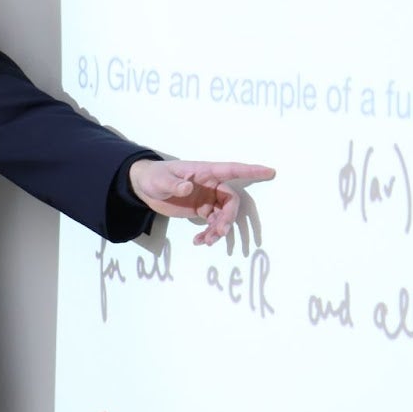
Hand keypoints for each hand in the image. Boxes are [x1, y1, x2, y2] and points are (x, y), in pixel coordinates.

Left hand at [129, 159, 275, 246]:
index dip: (251, 171)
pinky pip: (212, 223)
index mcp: (204, 172)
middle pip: (230, 201)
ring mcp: (207, 198)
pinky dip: (209, 233)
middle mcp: (210, 185)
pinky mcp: (201, 210)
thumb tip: (188, 188)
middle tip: (220, 232)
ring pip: (224, 215)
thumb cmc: (153, 176)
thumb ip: (174, 184)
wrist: (143, 187)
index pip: (231, 170)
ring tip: (207, 241)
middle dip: (229, 217)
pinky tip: (199, 241)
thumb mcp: (160, 180)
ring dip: (219, 229)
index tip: (270, 171)